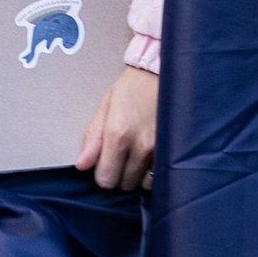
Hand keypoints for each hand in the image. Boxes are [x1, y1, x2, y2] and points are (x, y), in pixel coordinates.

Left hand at [77, 59, 158, 193]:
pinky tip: (152, 157)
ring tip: (139, 156)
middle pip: (124, 184)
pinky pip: (162, 175)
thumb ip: (93, 138)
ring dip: (140, 175)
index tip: (106, 164)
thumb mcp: (106, 106)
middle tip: (123, 157)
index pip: (106, 179)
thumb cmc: (133, 87)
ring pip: (145, 184)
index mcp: (118, 134)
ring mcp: (161, 149)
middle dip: (121, 175)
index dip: (103, 174)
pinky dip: (156, 172)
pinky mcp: (176, 149)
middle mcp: (140, 145)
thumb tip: (81, 165)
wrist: (163, 71)